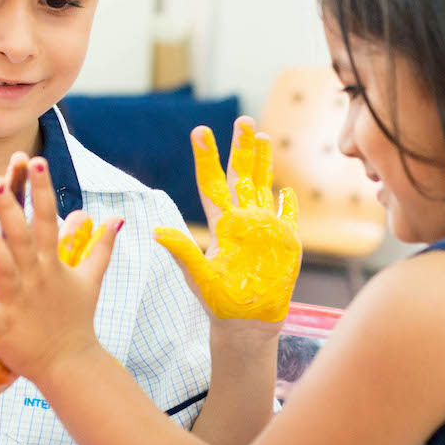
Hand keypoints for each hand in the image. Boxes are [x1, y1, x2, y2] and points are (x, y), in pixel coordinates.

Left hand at [0, 158, 122, 383]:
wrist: (70, 364)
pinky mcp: (3, 326)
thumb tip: (117, 219)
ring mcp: (18, 301)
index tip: (36, 160)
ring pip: (4, 270)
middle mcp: (35, 277)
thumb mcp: (90, 278)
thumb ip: (100, 246)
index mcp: (51, 263)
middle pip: (21, 238)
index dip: (41, 191)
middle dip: (10, 210)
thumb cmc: (76, 318)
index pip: (47, 219)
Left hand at [154, 117, 300, 322]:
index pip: (211, 184)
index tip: (200, 131)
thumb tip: (157, 232)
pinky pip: (287, 217)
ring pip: (264, 187)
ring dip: (264, 162)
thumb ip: (183, 252)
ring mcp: (265, 228)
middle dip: (242, 149)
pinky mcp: (286, 242)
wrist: (246, 324)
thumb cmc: (218, 301)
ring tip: (263, 135)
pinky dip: (288, 203)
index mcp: (220, 223)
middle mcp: (242, 219)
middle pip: (241, 176)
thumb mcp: (198, 276)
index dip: (207, 158)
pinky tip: (287, 189)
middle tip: (243, 120)